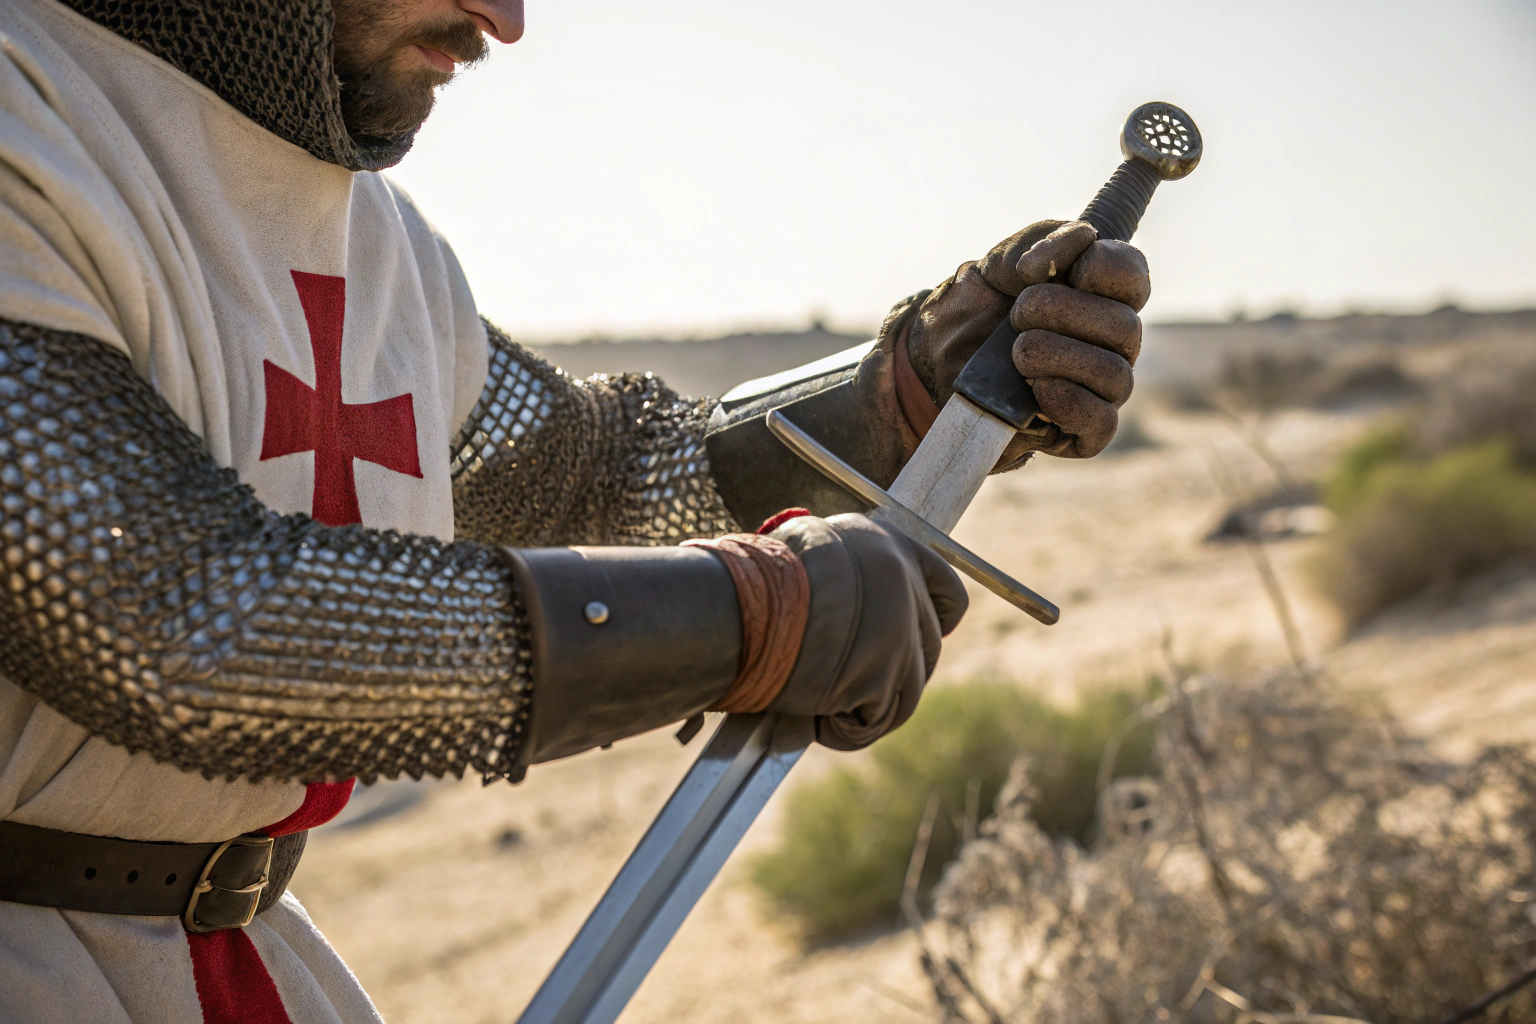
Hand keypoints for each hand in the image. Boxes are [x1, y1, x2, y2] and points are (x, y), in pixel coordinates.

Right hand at [765, 513, 967, 749]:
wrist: (733, 605)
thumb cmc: (750, 581)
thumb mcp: (809, 552)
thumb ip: (846, 574)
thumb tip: (846, 600)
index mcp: (887, 545)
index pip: (947, 592)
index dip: (932, 621)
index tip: (906, 637)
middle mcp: (903, 584)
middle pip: (926, 649)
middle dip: (890, 672)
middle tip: (844, 680)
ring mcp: (898, 633)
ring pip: (905, 692)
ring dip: (866, 705)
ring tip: (818, 703)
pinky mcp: (881, 677)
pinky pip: (873, 720)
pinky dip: (843, 729)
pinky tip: (812, 718)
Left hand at [901, 220, 1149, 464]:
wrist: (936, 360)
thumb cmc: (978, 308)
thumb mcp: (999, 262)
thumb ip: (1042, 239)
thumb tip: (1084, 241)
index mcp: (1101, 295)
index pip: (1133, 275)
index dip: (1103, 268)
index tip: (1057, 269)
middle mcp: (1111, 341)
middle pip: (1124, 328)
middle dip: (1063, 315)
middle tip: (1017, 316)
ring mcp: (1100, 388)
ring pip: (1115, 375)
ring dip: (1059, 357)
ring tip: (1017, 353)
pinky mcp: (1081, 431)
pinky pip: (1101, 423)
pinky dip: (1071, 404)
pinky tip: (1038, 391)